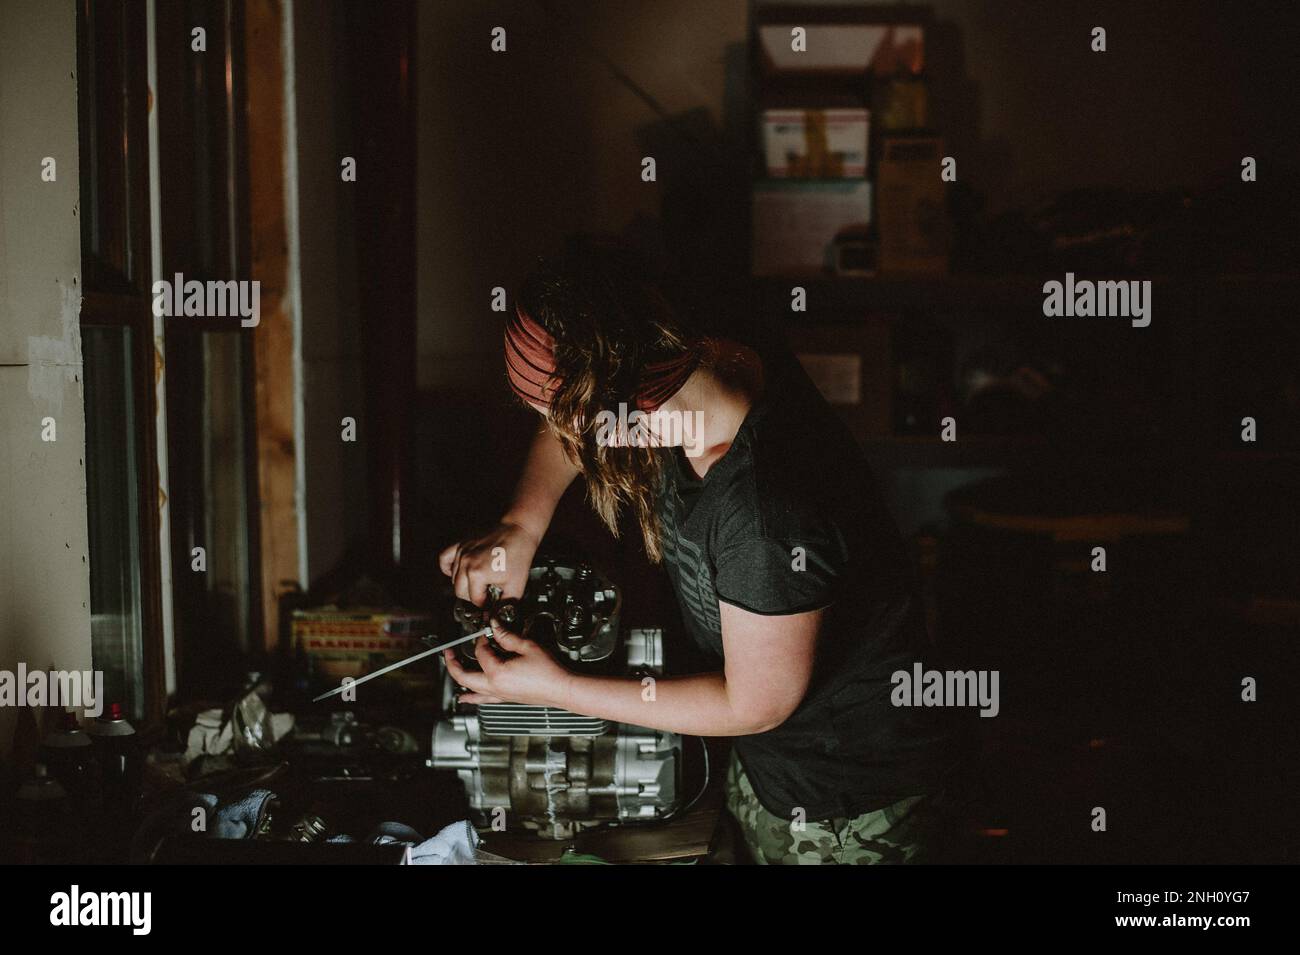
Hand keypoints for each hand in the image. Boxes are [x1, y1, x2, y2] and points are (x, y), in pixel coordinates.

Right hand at [437, 519, 539, 604]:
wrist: (519, 530)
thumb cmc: (519, 553)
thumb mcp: (516, 585)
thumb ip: (505, 605)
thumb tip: (496, 618)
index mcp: (477, 574)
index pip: (474, 600)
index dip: (485, 605)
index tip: (491, 604)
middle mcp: (466, 563)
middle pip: (460, 592)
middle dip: (474, 597)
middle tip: (486, 596)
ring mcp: (461, 552)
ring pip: (453, 579)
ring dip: (465, 585)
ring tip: (479, 584)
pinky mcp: (461, 544)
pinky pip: (444, 558)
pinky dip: (447, 568)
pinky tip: (457, 573)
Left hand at [443, 624, 572, 707]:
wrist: (561, 688)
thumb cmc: (548, 671)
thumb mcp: (527, 647)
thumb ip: (507, 636)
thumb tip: (495, 627)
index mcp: (497, 673)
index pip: (481, 652)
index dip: (482, 639)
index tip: (486, 631)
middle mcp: (494, 687)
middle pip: (463, 676)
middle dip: (453, 663)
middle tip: (449, 652)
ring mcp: (498, 695)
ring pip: (470, 690)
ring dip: (458, 679)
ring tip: (452, 670)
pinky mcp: (505, 698)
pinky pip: (482, 700)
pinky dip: (471, 698)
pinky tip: (465, 698)